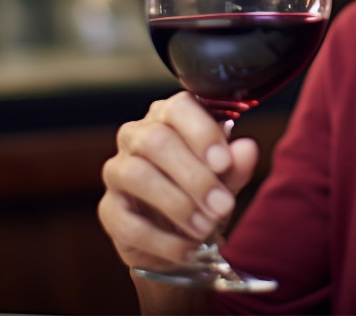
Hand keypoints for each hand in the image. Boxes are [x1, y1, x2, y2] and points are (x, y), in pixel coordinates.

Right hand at [99, 91, 260, 271]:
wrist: (180, 241)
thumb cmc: (202, 196)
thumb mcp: (226, 181)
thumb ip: (236, 165)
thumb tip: (246, 148)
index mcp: (169, 118)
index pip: (179, 107)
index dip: (201, 132)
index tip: (223, 163)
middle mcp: (137, 137)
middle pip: (155, 140)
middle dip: (194, 176)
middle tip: (222, 205)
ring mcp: (117, 172)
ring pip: (137, 175)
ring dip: (178, 205)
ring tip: (206, 228)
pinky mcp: (108, 210)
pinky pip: (128, 222)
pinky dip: (163, 240)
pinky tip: (187, 249)